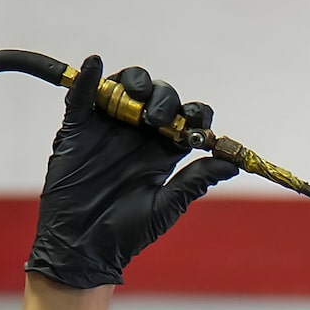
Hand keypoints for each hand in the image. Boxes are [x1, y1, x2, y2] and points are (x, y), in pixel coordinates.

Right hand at [25, 56, 236, 290]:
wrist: (86, 245)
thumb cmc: (128, 231)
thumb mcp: (167, 205)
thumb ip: (194, 181)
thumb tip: (232, 163)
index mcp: (163, 151)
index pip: (185, 119)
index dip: (194, 115)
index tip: (196, 124)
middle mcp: (138, 134)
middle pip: (157, 97)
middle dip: (165, 100)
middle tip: (161, 120)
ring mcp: (107, 128)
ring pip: (124, 89)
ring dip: (135, 85)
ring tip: (139, 100)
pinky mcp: (77, 129)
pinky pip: (81, 96)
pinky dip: (88, 79)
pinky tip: (96, 64)